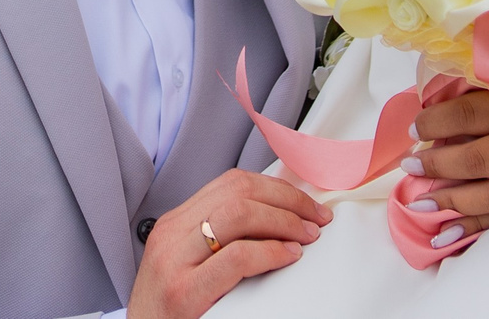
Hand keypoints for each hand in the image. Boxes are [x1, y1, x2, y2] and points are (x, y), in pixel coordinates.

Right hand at [128, 169, 328, 318]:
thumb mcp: (189, 265)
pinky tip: (288, 256)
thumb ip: (220, 241)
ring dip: (283, 221)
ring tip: (307, 236)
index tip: (306, 204)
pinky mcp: (183, 292)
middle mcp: (170, 234)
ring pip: (237, 214)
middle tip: (317, 218)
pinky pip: (235, 257)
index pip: (230, 183)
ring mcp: (173, 261)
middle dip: (287, 200)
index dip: (276, 188)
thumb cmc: (171, 312)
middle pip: (237, 191)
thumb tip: (278, 222)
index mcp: (174, 224)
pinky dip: (270, 251)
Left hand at [410, 92, 488, 233]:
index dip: (440, 119)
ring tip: (420, 200)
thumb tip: (446, 97)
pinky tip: (451, 234)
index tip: (415, 124)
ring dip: (454, 198)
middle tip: (409, 163)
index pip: (477, 112)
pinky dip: (481, 227)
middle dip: (439, 162)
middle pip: (483, 156)